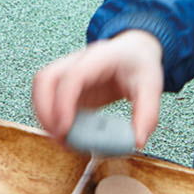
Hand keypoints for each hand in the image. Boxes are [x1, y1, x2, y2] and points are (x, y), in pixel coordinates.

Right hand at [31, 30, 164, 150]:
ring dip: (43, 114)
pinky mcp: (66, 84)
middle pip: (46, 78)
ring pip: (41, 87)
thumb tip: (136, 142)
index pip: (73, 76)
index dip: (64, 103)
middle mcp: (79, 60)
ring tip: (61, 138)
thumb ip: (147, 115)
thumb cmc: (140, 65)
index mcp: (101, 57)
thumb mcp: (152, 87)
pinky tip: (65, 132)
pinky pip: (48, 97)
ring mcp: (69, 71)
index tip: (65, 129)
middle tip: (58, 136)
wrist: (135, 52)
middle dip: (44, 110)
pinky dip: (49, 115)